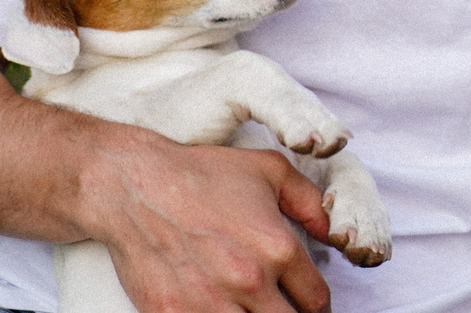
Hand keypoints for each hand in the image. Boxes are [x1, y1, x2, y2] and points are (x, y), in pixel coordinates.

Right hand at [84, 134, 337, 312]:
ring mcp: (208, 304)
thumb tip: (335, 235)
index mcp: (277, 248)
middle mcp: (248, 281)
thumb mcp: (270, 171)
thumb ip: (313, 204)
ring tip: (252, 309)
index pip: (317, 302)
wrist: (135, 187)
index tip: (309, 306)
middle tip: (282, 307)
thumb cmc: (202, 175)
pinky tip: (221, 312)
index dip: (318, 308)